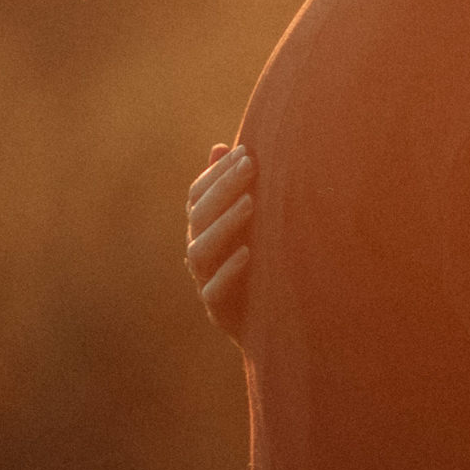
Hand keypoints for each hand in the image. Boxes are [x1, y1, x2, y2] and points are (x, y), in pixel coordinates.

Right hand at [186, 143, 255, 337]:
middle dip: (224, 188)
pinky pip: (215, 290)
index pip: (198, 194)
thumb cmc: (261, 263)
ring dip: (226, 224)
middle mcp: (199, 252)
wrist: (271, 323)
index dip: (217, 173)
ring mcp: (205, 281)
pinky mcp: (218, 311)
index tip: (246, 152)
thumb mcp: (252, 224)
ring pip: (201, 251)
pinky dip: (229, 271)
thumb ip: (235, 190)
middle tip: (252, 166)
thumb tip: (221, 146)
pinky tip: (249, 253)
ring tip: (251, 203)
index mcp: (202, 229)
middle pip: (199, 216)